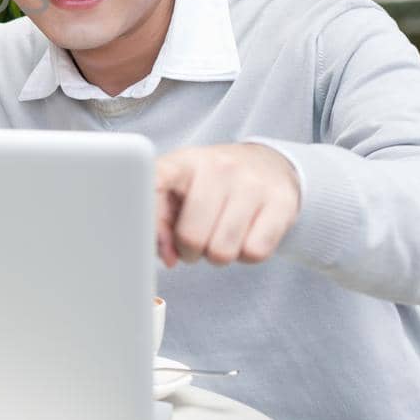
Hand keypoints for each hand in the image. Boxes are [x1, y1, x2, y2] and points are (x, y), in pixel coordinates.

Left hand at [154, 144, 299, 267]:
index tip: (138, 234)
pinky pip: (255, 253)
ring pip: (223, 251)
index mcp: (183, 162)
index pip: (153, 184)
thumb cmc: (212, 185)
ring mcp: (252, 183)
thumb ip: (160, 222)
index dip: (145, 218)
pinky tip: (245, 235)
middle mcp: (218, 167)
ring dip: (218, 255)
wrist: (270, 165)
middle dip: (189, 251)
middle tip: (196, 239)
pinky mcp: (282, 202)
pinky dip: (247, 254)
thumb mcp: (179, 190)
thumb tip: (167, 256)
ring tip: (220, 235)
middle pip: (191, 237)